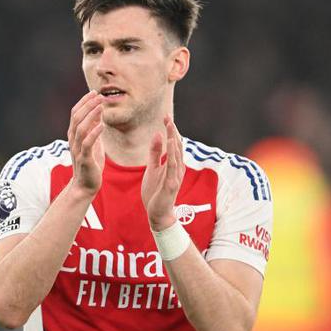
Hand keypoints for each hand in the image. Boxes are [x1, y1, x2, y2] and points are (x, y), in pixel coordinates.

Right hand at [67, 90, 104, 196]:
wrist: (85, 186)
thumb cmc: (90, 165)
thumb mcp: (93, 144)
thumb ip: (94, 130)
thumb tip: (98, 114)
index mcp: (74, 135)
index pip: (75, 113)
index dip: (84, 102)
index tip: (94, 93)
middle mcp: (73, 140)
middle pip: (76, 117)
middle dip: (87, 104)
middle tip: (98, 95)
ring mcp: (77, 149)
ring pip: (81, 128)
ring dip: (91, 115)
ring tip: (101, 106)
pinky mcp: (84, 158)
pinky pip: (87, 143)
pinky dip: (94, 133)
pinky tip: (102, 125)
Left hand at [141, 116, 184, 230]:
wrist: (156, 214)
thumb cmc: (155, 192)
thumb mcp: (152, 169)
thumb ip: (155, 153)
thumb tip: (158, 135)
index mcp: (173, 164)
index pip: (173, 143)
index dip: (170, 130)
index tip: (165, 116)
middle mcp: (177, 168)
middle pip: (177, 145)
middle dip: (172, 131)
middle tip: (167, 116)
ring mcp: (176, 176)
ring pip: (177, 154)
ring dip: (173, 138)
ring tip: (169, 125)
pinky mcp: (172, 184)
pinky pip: (173, 166)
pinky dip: (172, 154)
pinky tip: (170, 143)